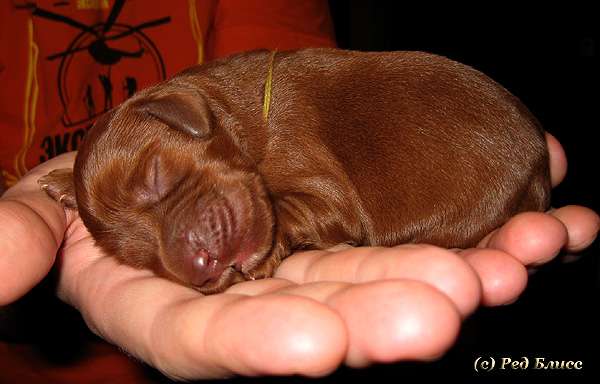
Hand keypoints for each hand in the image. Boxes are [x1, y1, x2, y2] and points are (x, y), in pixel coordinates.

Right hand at [0, 133, 596, 379]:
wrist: (157, 150)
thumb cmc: (98, 180)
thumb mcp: (49, 202)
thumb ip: (27, 233)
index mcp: (172, 297)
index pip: (208, 335)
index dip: (257, 343)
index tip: (315, 345)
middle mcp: (249, 287)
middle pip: (314, 310)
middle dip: (377, 314)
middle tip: (445, 307)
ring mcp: (305, 257)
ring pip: (377, 273)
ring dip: (443, 273)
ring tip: (504, 267)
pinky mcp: (346, 225)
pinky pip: (410, 230)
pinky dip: (471, 229)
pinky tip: (527, 229)